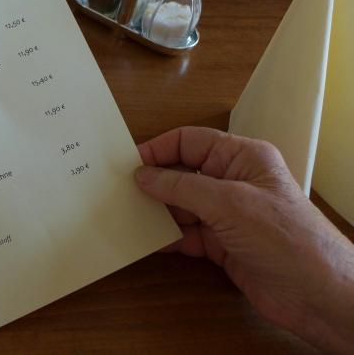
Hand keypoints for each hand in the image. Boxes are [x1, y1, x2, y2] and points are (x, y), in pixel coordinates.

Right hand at [135, 127, 353, 353]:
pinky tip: (146, 240)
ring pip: (181, 206)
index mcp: (243, 157)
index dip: (159, 149)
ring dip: (157, 212)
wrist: (317, 295)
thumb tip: (143, 175)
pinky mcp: (223, 246)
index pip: (191, 142)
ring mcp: (228, 216)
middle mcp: (234, 182)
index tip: (128, 163)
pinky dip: (167, 238)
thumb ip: (182, 187)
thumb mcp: (228, 203)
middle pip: (183, 173)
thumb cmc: (285, 237)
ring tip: (126, 214)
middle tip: (119, 190)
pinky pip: (186, 235)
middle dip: (154, 182)